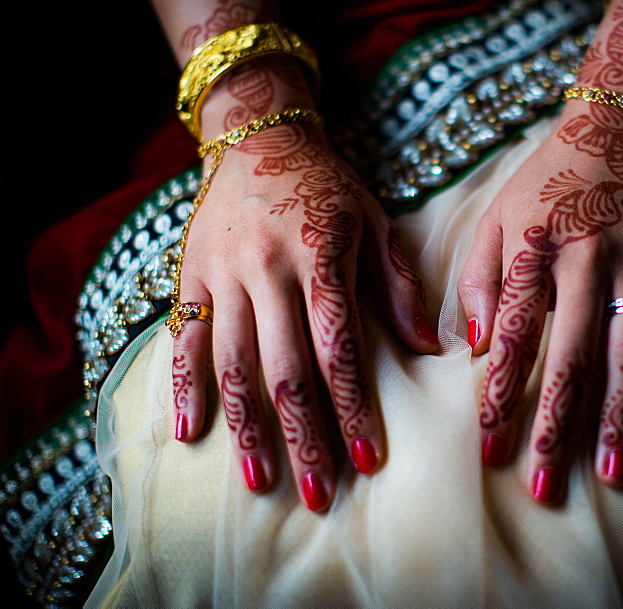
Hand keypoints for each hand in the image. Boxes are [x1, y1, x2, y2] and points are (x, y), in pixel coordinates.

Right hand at [171, 61, 437, 511]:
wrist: (256, 136)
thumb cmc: (326, 186)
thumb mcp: (374, 221)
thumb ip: (397, 286)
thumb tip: (430, 350)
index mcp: (321, 255)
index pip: (341, 347)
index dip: (355, 408)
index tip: (371, 459)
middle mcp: (268, 269)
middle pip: (287, 368)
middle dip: (306, 436)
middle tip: (322, 493)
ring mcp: (223, 273)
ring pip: (234, 363)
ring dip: (249, 428)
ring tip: (264, 481)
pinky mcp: (190, 274)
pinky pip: (185, 338)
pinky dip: (186, 386)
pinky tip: (192, 433)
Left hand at [458, 91, 622, 503]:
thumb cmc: (550, 178)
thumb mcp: (497, 213)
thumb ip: (480, 277)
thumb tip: (475, 347)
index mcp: (536, 247)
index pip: (515, 335)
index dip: (500, 396)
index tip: (488, 452)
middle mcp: (591, 259)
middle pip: (572, 356)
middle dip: (556, 426)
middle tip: (545, 487)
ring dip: (621, 417)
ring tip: (613, 474)